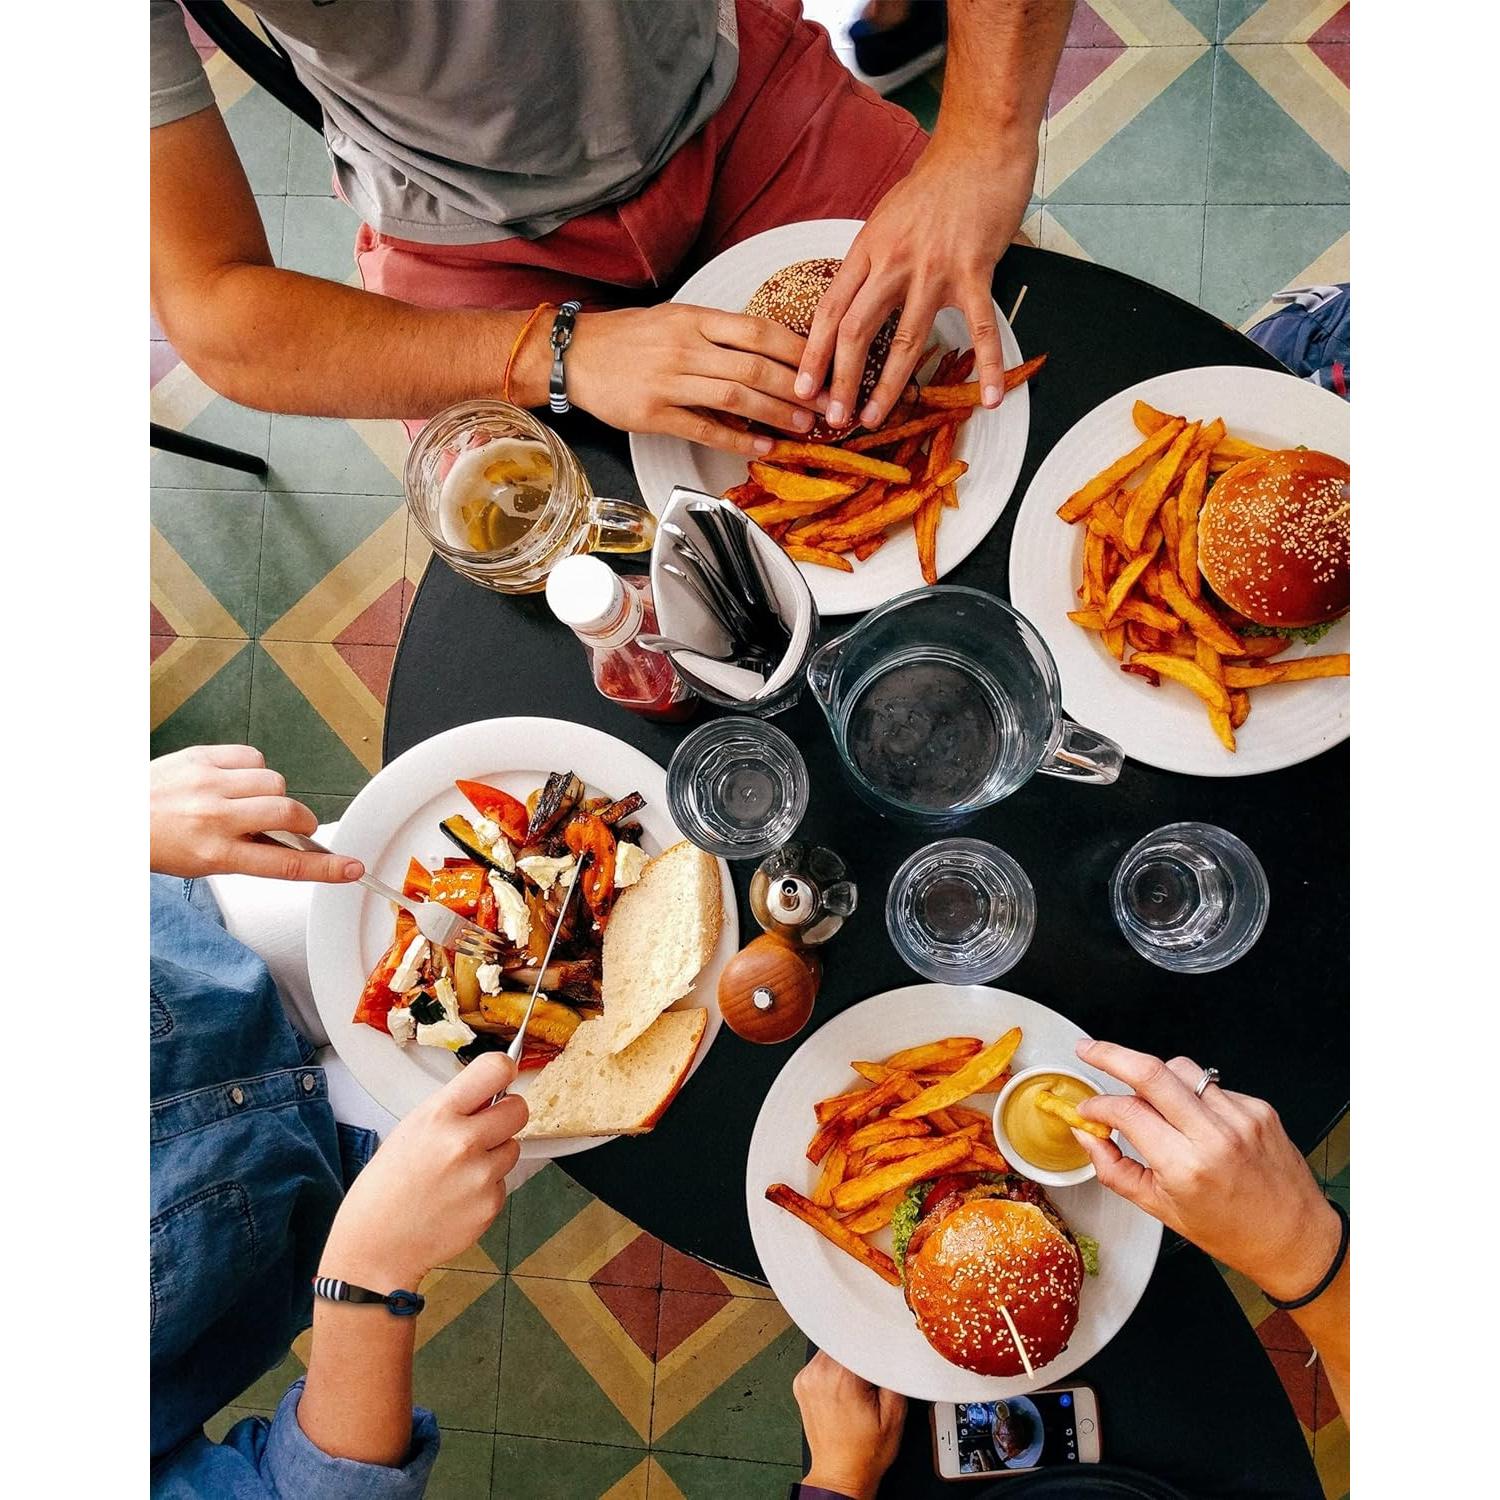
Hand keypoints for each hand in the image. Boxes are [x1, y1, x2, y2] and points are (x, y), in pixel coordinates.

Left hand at [150, 745, 362, 881]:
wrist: (112, 813)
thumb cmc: (155, 841)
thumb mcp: (203, 862)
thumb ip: (249, 853)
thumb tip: (291, 846)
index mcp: (213, 854)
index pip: (284, 865)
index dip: (325, 868)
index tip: (351, 868)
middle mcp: (214, 817)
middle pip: (289, 813)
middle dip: (301, 821)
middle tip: (293, 825)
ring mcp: (209, 782)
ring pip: (276, 781)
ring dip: (273, 793)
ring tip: (248, 801)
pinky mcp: (203, 756)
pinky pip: (254, 757)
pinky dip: (254, 769)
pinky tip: (235, 779)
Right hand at [320, 1053, 525, 1289]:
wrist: (377, 1245)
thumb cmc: (387, 1186)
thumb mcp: (411, 1129)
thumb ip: (453, 1108)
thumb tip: (489, 1092)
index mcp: (439, 1115)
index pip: (496, 1069)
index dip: (504, 1071)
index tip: (503, 1077)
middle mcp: (464, 1142)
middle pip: (519, 1109)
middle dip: (506, 1115)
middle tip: (485, 1128)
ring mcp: (481, 1176)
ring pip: (513, 1147)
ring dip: (495, 1154)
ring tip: (459, 1171)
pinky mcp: (491, 1204)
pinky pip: (503, 1182)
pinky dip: (487, 1187)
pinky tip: (458, 1196)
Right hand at [567, 303, 821, 457]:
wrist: (573, 354)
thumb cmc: (627, 338)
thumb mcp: (674, 319)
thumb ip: (716, 333)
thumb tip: (765, 351)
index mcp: (694, 318)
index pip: (759, 331)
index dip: (799, 350)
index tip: (827, 365)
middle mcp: (686, 346)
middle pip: (756, 366)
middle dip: (800, 388)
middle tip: (828, 404)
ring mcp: (669, 380)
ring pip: (737, 397)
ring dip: (776, 414)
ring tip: (803, 426)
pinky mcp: (654, 414)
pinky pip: (704, 428)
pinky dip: (738, 440)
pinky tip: (762, 447)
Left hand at [794, 136, 1035, 429]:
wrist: (981, 145)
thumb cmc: (935, 183)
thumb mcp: (886, 218)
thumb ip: (871, 260)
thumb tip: (854, 298)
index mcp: (868, 249)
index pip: (830, 309)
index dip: (813, 353)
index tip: (802, 387)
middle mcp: (894, 262)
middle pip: (857, 331)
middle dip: (842, 380)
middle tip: (833, 418)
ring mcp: (934, 269)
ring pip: (907, 340)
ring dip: (888, 386)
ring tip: (876, 418)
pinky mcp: (974, 271)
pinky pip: (980, 329)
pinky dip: (986, 365)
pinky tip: (987, 397)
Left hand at [794, 1350, 905, 1499]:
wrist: (841, 1474)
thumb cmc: (865, 1452)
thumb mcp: (895, 1415)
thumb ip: (895, 1376)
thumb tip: (893, 1352)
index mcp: (841, 1377)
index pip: (858, 1337)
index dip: (873, 1342)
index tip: (882, 1352)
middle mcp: (819, 1373)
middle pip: (844, 1340)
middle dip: (860, 1353)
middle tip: (871, 1377)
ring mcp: (806, 1378)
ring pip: (832, 1349)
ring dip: (846, 1360)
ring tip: (858, 1387)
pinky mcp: (801, 1384)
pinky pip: (822, 1362)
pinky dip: (834, 1369)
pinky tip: (844, 1391)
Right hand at [1073, 1039, 1340, 1301]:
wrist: (1294, 1238)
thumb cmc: (1232, 1231)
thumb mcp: (1162, 1210)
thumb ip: (1115, 1170)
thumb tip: (1088, 1137)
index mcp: (1186, 1166)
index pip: (1127, 1113)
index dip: (1098, 1106)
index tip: (1088, 1110)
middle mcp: (1215, 1136)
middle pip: (1152, 1071)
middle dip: (1111, 1054)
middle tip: (1089, 1049)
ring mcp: (1240, 1117)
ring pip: (1181, 1069)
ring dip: (1155, 1075)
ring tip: (1150, 1098)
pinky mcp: (1258, 1108)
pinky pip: (1210, 1085)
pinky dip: (1192, 1095)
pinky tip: (1196, 1120)